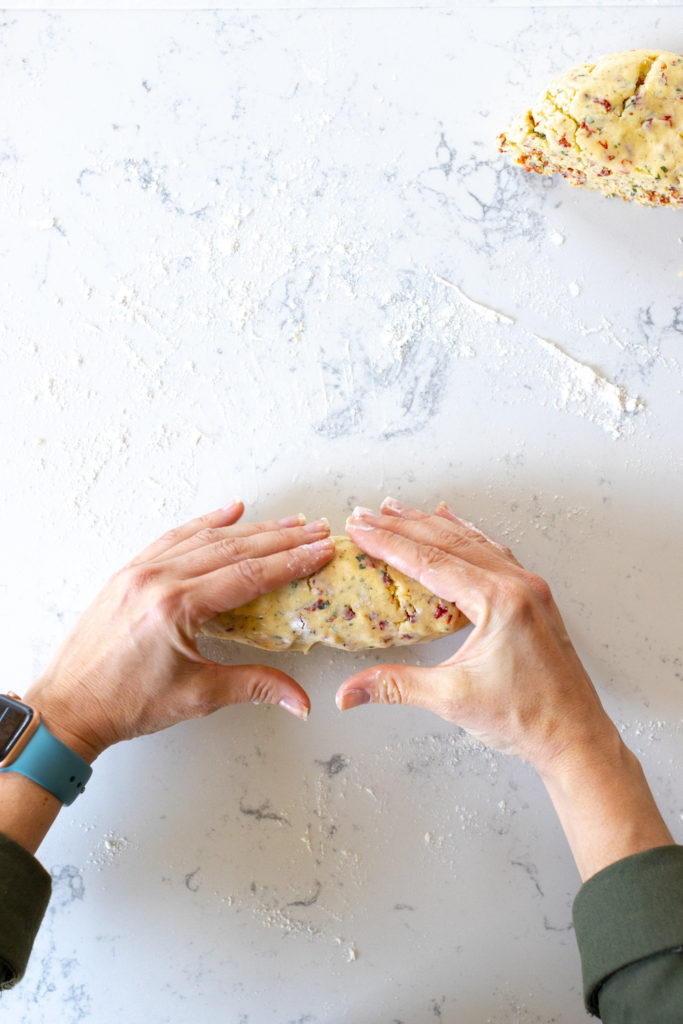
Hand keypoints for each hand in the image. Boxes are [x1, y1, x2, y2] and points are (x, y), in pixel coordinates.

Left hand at [24, 501, 334, 761]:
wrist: (68, 707)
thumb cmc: (125, 704)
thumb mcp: (198, 696)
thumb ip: (254, 686)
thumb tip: (300, 700)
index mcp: (176, 607)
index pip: (249, 575)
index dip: (291, 562)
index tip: (321, 550)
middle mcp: (158, 579)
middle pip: (234, 550)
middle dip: (281, 540)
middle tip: (316, 531)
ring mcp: (141, 571)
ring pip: (206, 539)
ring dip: (252, 529)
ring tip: (288, 523)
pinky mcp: (129, 572)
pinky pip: (174, 538)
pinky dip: (205, 524)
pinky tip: (230, 512)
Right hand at [336, 497, 613, 775]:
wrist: (575, 736)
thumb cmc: (526, 718)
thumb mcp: (451, 699)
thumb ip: (395, 687)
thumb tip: (348, 692)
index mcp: (499, 601)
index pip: (430, 562)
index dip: (389, 543)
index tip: (360, 529)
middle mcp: (517, 584)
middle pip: (448, 543)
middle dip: (403, 526)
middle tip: (367, 514)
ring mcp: (529, 587)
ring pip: (472, 542)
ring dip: (432, 525)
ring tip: (398, 510)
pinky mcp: (534, 598)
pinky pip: (494, 553)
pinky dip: (466, 536)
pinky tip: (452, 524)